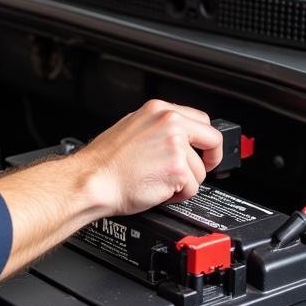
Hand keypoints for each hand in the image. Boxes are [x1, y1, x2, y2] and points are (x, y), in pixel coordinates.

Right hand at [75, 99, 222, 214]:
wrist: (92, 181)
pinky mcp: (178, 168)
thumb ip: (158, 128)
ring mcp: (175, 144)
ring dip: (185, 183)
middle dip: (208, 160)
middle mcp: (169, 122)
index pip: (201, 119)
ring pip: (201, 170)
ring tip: (160, 182)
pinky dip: (178, 196)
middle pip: (213, 140)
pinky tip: (159, 190)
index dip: (204, 141)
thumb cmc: (104, 162)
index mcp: (158, 110)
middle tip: (195, 171)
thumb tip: (177, 137)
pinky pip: (192, 188)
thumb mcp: (131, 128)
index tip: (203, 152)